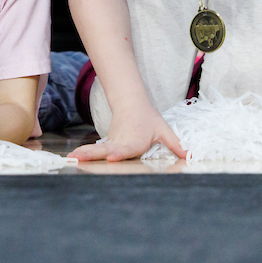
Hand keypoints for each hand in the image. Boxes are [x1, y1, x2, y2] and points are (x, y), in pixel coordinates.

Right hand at [70, 104, 186, 161]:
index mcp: (133, 141)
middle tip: (79, 159)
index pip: (125, 148)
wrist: (131, 104)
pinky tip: (74, 157)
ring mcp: (111, 142)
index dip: (118, 153)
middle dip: (92, 155)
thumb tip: (189, 155)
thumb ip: (175, 144)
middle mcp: (120, 142)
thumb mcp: (163, 130)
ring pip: (97, 149)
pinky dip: (84, 153)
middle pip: (105, 150)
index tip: (111, 156)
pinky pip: (95, 150)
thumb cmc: (148, 119)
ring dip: (84, 154)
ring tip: (72, 158)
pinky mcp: (107, 143)